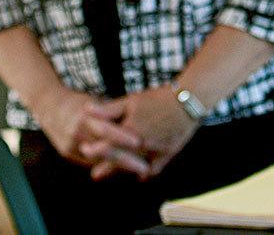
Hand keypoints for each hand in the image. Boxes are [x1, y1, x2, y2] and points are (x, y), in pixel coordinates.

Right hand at [30, 85, 147, 176]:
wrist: (49, 106)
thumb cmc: (80, 102)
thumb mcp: (96, 101)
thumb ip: (112, 113)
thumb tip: (136, 120)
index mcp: (85, 116)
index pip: (106, 129)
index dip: (123, 138)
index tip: (140, 143)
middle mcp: (77, 132)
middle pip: (104, 150)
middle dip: (126, 161)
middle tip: (145, 169)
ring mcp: (71, 145)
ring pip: (99, 160)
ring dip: (119, 167)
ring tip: (140, 171)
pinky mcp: (68, 153)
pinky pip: (90, 162)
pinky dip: (106, 166)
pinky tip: (122, 169)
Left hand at [83, 86, 199, 180]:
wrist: (189, 101)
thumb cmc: (158, 98)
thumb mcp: (131, 100)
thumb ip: (108, 109)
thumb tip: (85, 109)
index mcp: (129, 132)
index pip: (106, 147)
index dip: (94, 151)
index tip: (85, 151)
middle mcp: (141, 146)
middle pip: (119, 161)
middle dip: (106, 168)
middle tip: (95, 175)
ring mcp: (155, 152)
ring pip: (135, 166)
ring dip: (124, 171)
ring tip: (115, 174)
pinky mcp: (168, 153)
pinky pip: (155, 168)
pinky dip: (146, 172)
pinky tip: (141, 175)